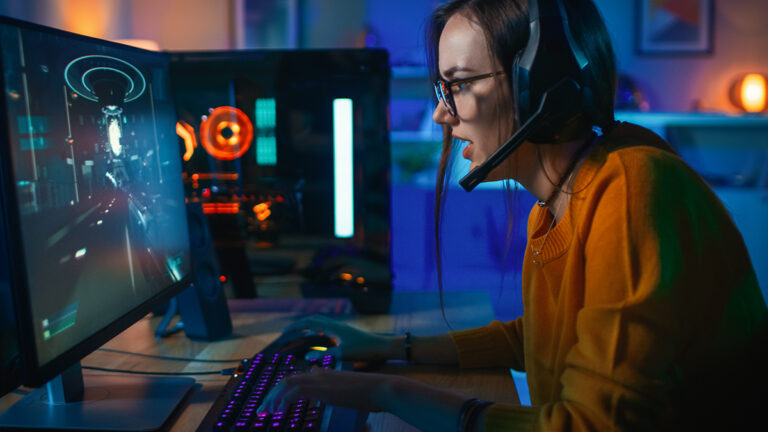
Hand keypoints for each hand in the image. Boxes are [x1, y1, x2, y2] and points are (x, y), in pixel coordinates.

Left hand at [256, 368, 390, 413]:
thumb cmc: (371, 393)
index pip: (297, 378)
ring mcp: (321, 379)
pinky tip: (280, 412)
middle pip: (287, 380)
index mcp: (325, 375)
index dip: (283, 390)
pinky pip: (294, 391)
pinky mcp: (322, 387)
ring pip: (286, 383)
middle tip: (263, 410)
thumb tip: (332, 395)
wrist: (382, 388)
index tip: (275, 404)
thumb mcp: (350, 391)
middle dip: (271, 395)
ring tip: (266, 413)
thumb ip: (337, 391)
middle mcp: (320, 374)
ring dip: (273, 398)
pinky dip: (283, 401)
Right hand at [282, 315, 401, 360]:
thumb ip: (326, 354)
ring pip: (319, 322)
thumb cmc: (365, 350)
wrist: (383, 346)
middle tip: (286, 333)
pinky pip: (325, 327)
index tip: (283, 333)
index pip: (309, 322)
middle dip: (298, 325)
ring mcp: (340, 327)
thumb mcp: (344, 353)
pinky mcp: (344, 332)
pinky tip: (315, 336)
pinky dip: (315, 329)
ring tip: (296, 333)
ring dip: (306, 326)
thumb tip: (307, 356)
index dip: (295, 327)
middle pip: (312, 320)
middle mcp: (335, 324)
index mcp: (333, 326)